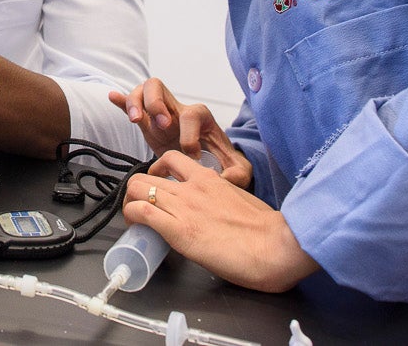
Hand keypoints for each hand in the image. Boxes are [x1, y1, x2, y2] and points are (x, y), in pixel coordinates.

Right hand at [109, 78, 251, 188]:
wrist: (211, 159)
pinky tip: (113, 97)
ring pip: (143, 91)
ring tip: (135, 120)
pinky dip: (121, 101)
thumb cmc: (221, 161)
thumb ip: (238, 174)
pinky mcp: (148, 122)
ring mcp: (160, 113)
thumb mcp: (238, 169)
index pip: (191, 115)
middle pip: (159, 87)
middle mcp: (177, 109)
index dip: (189, 136)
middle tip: (162, 125)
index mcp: (200, 116)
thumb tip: (225, 180)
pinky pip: (131, 105)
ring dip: (136, 103)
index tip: (191, 156)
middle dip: (157, 104)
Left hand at [126, 152, 318, 292]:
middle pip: (145, 175)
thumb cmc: (268, 231)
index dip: (157, 173)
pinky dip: (131, 217)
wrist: (277, 245)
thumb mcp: (240, 202)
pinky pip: (142, 212)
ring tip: (134, 218)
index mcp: (209, 179)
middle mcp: (192, 188)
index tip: (157, 188)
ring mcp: (184, 207)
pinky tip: (136, 227)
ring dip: (129, 203)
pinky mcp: (179, 230)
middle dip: (136, 190)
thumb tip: (214, 211)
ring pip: (137, 189)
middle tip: (139, 206)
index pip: (171, 161)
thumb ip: (222, 199)